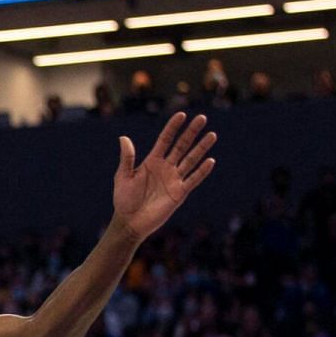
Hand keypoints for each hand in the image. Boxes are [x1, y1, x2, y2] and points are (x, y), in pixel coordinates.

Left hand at [111, 112, 214, 241]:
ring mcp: (174, 179)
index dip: (173, 127)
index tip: (182, 114)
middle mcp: (166, 168)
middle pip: (181, 146)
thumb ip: (127, 158)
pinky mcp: (179, 193)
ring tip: (212, 135)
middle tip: (202, 118)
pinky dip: (201, 171)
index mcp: (152, 161)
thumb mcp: (123, 177)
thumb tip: (123, 137)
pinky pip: (192, 180)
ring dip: (201, 148)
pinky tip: (210, 161)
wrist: (130, 222)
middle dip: (191, 132)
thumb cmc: (124, 200)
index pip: (165, 140)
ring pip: (190, 160)